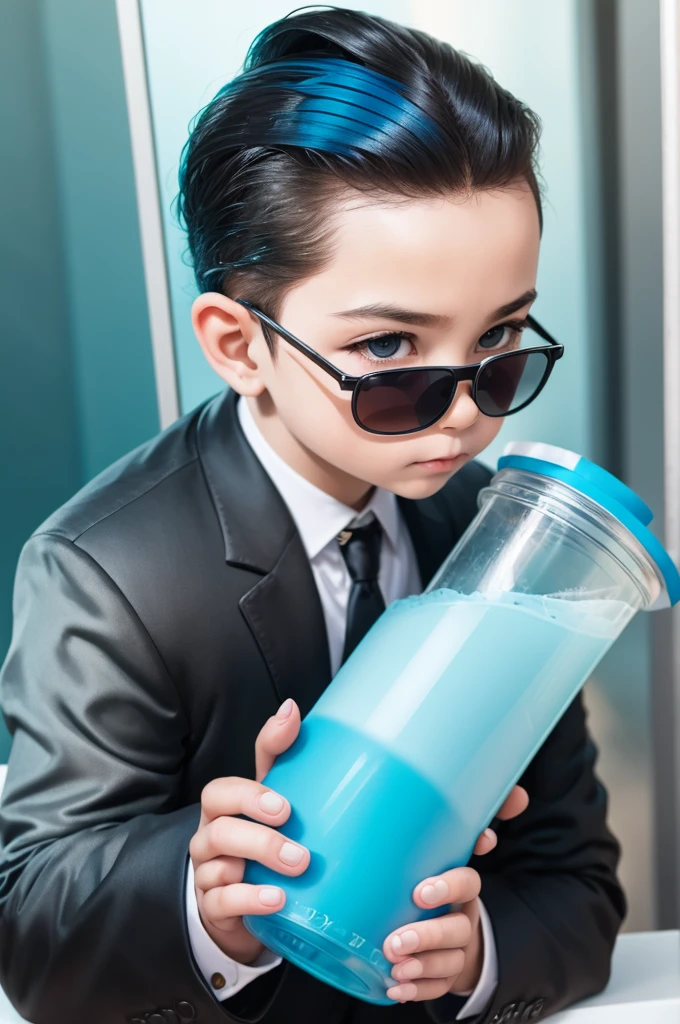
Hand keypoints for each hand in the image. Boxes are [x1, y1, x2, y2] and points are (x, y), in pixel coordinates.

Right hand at [189, 697, 306, 964]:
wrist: (251, 900)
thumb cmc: (263, 835)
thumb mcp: (273, 796)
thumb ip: (279, 753)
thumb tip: (291, 708)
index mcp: (224, 807)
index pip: (221, 792)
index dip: (248, 796)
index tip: (285, 807)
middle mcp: (210, 837)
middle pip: (221, 829)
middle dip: (259, 838)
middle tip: (300, 852)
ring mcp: (208, 873)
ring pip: (218, 865)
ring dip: (258, 868)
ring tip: (293, 874)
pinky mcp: (213, 908)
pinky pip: (221, 902)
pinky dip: (249, 900)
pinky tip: (276, 901)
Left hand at [384, 785, 528, 1002]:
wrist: (455, 921)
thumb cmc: (440, 877)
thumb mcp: (444, 847)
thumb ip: (457, 818)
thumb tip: (496, 789)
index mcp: (462, 886)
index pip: (467, 883)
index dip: (448, 887)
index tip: (420, 891)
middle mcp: (463, 918)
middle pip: (455, 929)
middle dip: (427, 936)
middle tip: (394, 941)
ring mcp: (456, 949)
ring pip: (447, 962)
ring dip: (421, 966)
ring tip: (393, 967)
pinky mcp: (446, 973)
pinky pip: (436, 986)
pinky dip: (416, 989)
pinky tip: (393, 987)